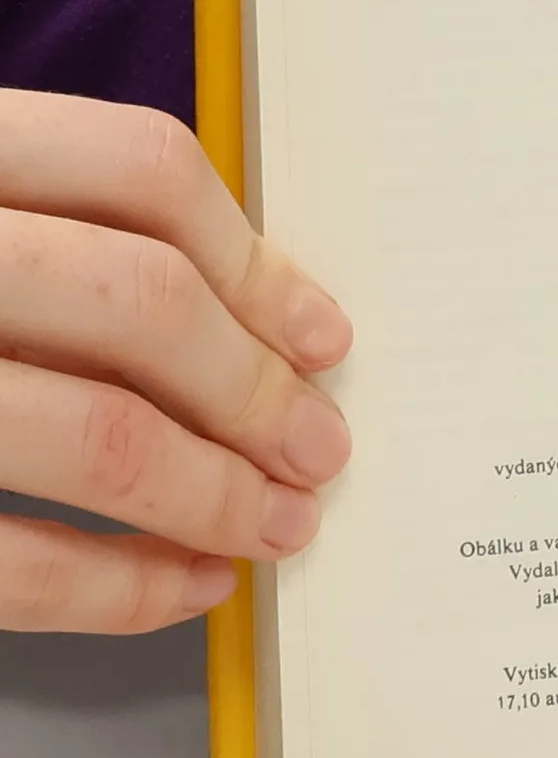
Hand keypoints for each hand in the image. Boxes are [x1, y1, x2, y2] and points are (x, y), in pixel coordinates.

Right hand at [0, 91, 351, 631]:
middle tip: (319, 449)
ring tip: (279, 524)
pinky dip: (127, 589)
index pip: (135, 168)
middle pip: (138, 302)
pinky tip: (190, 586)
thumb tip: (259, 320)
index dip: (255, 260)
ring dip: (217, 494)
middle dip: (257, 390)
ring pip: (98, 435)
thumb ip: (51, 233)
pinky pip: (12, 565)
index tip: (325, 336)